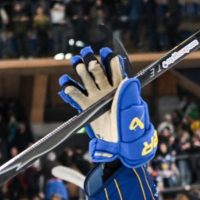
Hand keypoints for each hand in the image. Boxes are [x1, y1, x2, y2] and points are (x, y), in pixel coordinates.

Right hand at [58, 46, 156, 167]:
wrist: (119, 147)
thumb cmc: (130, 129)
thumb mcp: (133, 111)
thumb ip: (130, 95)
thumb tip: (130, 80)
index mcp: (121, 90)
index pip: (116, 71)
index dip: (111, 60)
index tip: (106, 53)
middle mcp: (107, 92)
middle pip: (97, 73)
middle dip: (91, 63)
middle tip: (86, 55)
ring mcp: (95, 99)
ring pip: (86, 82)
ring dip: (80, 72)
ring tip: (76, 63)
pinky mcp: (86, 109)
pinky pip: (76, 97)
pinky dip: (70, 91)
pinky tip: (65, 85)